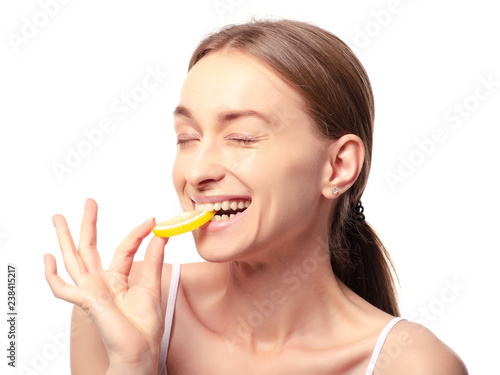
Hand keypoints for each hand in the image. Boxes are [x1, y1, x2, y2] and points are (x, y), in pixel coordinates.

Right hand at [44, 198, 167, 370]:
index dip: (137, 233)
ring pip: (73, 260)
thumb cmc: (145, 326)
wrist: (140, 351)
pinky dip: (52, 275)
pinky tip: (47, 258)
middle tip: (88, 201)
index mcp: (117, 280)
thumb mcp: (153, 285)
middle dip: (88, 225)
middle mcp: (101, 283)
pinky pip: (62, 289)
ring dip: (65, 238)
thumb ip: (155, 257)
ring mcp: (91, 291)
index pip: (124, 249)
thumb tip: (161, 232)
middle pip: (90, 248)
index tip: (152, 219)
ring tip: (58, 218)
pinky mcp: (87, 300)